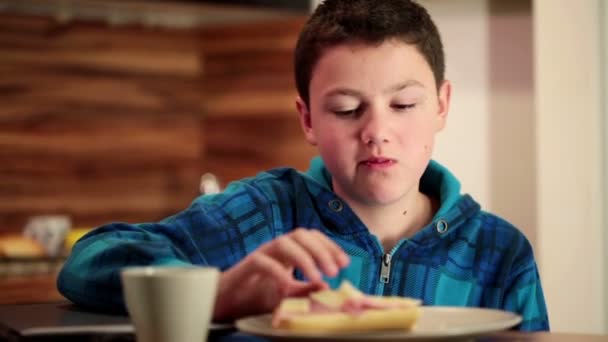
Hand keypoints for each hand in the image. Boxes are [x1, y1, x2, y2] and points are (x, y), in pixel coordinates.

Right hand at [212, 228, 349, 321]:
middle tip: (334, 270)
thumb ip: (305, 289)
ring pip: (283, 242)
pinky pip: (262, 261)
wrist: (226, 302)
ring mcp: (260, 253)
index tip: (344, 263)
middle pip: (300, 234)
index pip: (312, 238)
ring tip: (318, 276)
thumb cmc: (256, 295)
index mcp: (288, 251)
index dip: (329, 246)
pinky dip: (278, 271)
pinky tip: (288, 284)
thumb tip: (326, 287)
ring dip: (304, 258)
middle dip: (321, 250)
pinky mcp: (246, 265)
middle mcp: (275, 247)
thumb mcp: (287, 294)